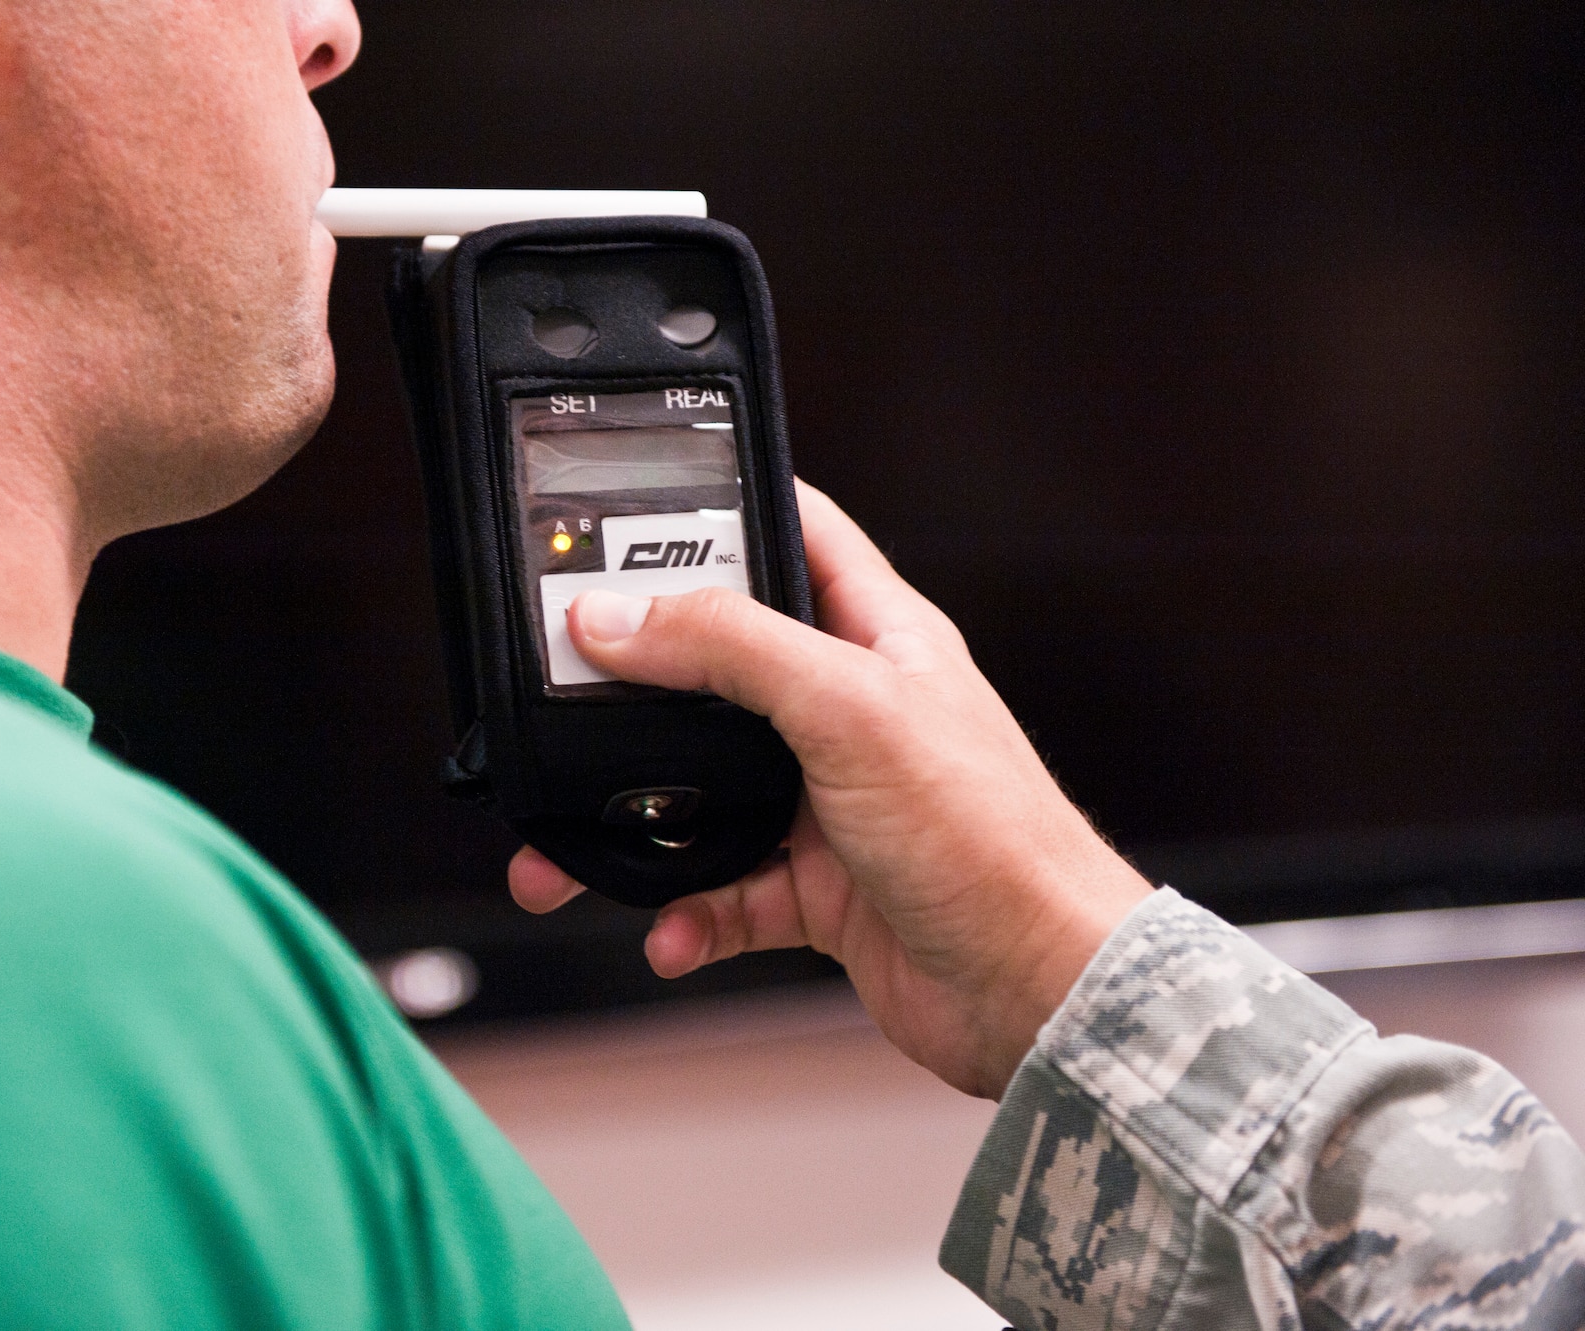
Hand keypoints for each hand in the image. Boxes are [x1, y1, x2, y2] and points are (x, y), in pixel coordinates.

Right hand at [509, 481, 1152, 1098]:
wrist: (1040, 991)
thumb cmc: (995, 841)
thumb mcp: (851, 711)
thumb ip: (729, 649)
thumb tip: (617, 616)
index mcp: (876, 635)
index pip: (792, 535)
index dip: (715, 513)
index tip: (622, 518)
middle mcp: (847, 711)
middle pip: (717, 669)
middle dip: (634, 690)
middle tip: (562, 695)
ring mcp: (828, 802)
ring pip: (702, 793)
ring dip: (636, 826)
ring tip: (568, 852)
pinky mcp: (816, 888)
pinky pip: (721, 892)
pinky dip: (686, 915)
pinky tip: (672, 932)